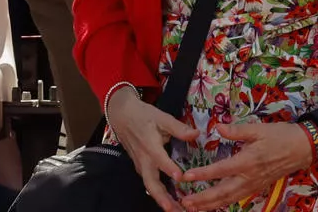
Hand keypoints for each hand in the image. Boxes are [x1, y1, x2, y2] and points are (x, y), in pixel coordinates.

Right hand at [104, 85, 197, 211]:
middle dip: (162, 198)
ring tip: (176, 211)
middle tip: (173, 209)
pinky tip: (170, 202)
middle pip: (150, 182)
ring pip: (150, 186)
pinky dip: (159, 194)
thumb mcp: (160, 117)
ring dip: (162, 200)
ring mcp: (141, 165)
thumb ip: (178, 127)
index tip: (180, 178)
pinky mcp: (141, 167)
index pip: (159, 159)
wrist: (120, 114)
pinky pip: (149, 183)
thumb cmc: (142, 115)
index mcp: (149, 145)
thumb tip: (196, 134)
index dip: (169, 168)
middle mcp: (144, 159)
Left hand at [177, 121, 313, 211]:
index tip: (187, 177)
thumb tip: (217, 128)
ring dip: (212, 204)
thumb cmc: (280, 136)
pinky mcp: (258, 186)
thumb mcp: (258, 129)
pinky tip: (214, 204)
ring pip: (230, 198)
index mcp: (248, 161)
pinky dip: (224, 202)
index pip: (221, 170)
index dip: (203, 174)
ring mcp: (255, 184)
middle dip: (204, 199)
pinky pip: (239, 197)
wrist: (303, 148)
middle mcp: (250, 177)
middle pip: (224, 192)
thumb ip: (236, 130)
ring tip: (194, 207)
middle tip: (185, 202)